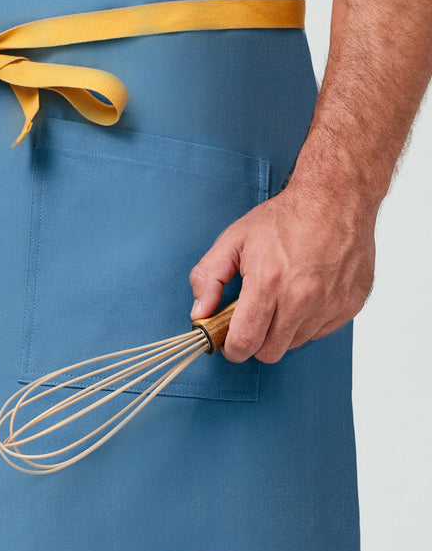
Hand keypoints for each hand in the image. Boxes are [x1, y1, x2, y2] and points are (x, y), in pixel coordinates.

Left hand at [189, 184, 375, 363]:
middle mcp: (301, 299)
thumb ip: (209, 278)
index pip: (245, 343)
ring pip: (296, 344)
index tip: (229, 341)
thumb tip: (200, 312)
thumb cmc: (286, 217)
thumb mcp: (234, 240)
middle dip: (256, 342)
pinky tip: (305, 296)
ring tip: (281, 299)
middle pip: (270, 352)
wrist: (336, 199)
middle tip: (253, 318)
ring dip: (283, 331)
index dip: (231, 348)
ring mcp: (329, 304)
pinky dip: (308, 323)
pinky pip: (321, 332)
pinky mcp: (349, 305)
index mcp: (268, 283)